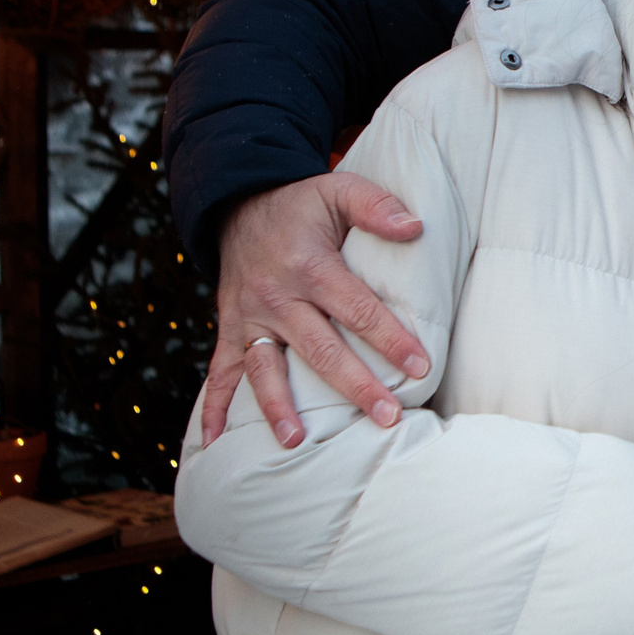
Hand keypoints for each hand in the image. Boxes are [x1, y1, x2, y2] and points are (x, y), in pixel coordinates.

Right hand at [204, 173, 430, 447]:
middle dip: (354, 385)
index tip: (420, 367)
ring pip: (265, 369)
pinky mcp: (230, 330)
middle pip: (319, 348)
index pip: (355, 307)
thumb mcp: (338, 191)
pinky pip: (219, 373)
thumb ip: (376, 206)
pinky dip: (213, 409)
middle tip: (386, 416)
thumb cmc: (301, 205)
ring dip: (279, 407)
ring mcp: (249, 317)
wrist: (238, 205)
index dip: (389, 338)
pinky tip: (214, 444)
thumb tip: (414, 228)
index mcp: (309, 265)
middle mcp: (276, 297)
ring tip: (297, 442)